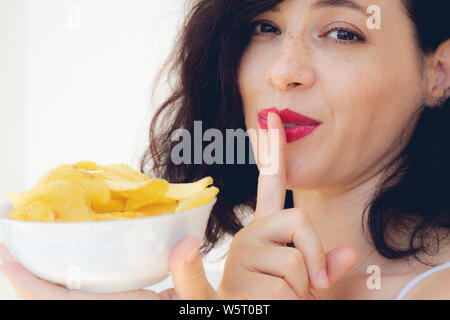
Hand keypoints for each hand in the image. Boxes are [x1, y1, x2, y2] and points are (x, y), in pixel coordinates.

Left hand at [0, 236, 218, 299]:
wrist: (192, 316)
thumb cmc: (193, 312)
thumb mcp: (197, 302)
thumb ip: (190, 277)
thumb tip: (187, 242)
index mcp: (119, 311)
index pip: (61, 303)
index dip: (28, 284)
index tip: (6, 257)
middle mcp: (104, 311)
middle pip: (48, 302)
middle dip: (23, 279)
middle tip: (10, 246)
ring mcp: (109, 307)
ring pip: (59, 300)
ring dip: (38, 280)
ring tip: (27, 250)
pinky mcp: (116, 302)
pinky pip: (76, 297)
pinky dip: (59, 283)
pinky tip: (62, 264)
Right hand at [217, 112, 358, 299]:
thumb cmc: (280, 301)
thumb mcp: (309, 283)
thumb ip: (325, 263)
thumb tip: (351, 252)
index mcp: (266, 229)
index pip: (269, 183)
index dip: (273, 151)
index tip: (273, 118)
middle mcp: (249, 234)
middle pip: (300, 218)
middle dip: (315, 254)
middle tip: (309, 284)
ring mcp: (240, 254)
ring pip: (295, 262)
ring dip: (302, 290)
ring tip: (281, 299)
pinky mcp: (234, 279)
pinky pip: (276, 286)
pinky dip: (273, 298)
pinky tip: (240, 288)